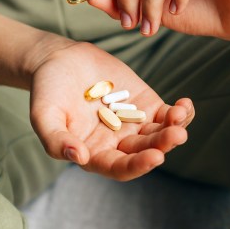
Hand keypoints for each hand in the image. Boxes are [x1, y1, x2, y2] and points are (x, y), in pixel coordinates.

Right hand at [29, 42, 194, 180]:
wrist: (59, 61)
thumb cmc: (47, 91)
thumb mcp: (44, 117)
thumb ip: (56, 139)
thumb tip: (78, 157)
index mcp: (94, 154)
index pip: (119, 168)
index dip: (138, 165)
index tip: (155, 157)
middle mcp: (117, 143)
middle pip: (145, 151)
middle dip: (162, 145)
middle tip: (177, 135)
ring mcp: (134, 123)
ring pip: (159, 134)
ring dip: (174, 129)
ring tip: (180, 116)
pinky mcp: (145, 104)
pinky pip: (167, 114)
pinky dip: (179, 113)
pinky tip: (185, 105)